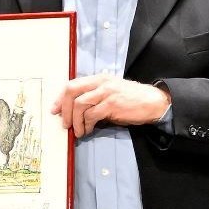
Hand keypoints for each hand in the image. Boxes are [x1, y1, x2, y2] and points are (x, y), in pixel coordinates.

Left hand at [52, 75, 169, 137]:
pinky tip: (88, 130)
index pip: (72, 85)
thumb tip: (73, 111)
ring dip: (75, 120)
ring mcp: (106, 92)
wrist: (153, 102)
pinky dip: (87, 124)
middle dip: (64, 109)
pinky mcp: (112, 104)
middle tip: (64, 123)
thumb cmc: (130, 100)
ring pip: (80, 104)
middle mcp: (101, 82)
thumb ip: (93, 97)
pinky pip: (92, 114)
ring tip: (78, 130)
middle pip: (72, 91)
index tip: (55, 110)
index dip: (60, 98)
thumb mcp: (109, 93)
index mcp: (98, 78)